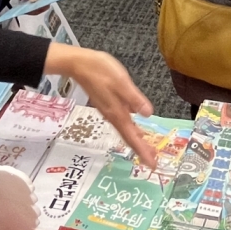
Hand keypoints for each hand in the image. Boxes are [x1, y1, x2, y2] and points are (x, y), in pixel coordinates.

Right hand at [45, 44, 156, 167]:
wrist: (78, 64)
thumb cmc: (100, 70)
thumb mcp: (121, 82)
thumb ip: (134, 99)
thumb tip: (149, 114)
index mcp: (117, 112)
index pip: (132, 136)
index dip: (143, 151)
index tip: (152, 165)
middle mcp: (113, 115)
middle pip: (129, 136)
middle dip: (141, 149)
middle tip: (152, 162)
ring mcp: (108, 110)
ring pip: (125, 130)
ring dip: (136, 140)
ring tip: (148, 149)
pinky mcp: (107, 104)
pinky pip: (122, 122)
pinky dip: (131, 129)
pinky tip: (135, 127)